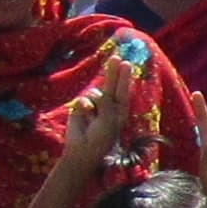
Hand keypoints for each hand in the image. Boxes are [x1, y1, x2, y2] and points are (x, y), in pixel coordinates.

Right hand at [62, 44, 146, 171]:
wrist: (83, 149)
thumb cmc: (102, 137)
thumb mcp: (109, 120)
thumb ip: (106, 104)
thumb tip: (96, 93)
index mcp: (120, 109)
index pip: (123, 90)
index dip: (124, 77)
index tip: (126, 63)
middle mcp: (108, 106)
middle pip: (111, 85)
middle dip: (113, 72)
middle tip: (116, 57)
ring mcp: (94, 106)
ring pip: (95, 93)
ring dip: (95, 101)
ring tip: (95, 116)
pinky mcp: (80, 107)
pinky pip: (83, 100)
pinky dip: (84, 105)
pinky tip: (85, 114)